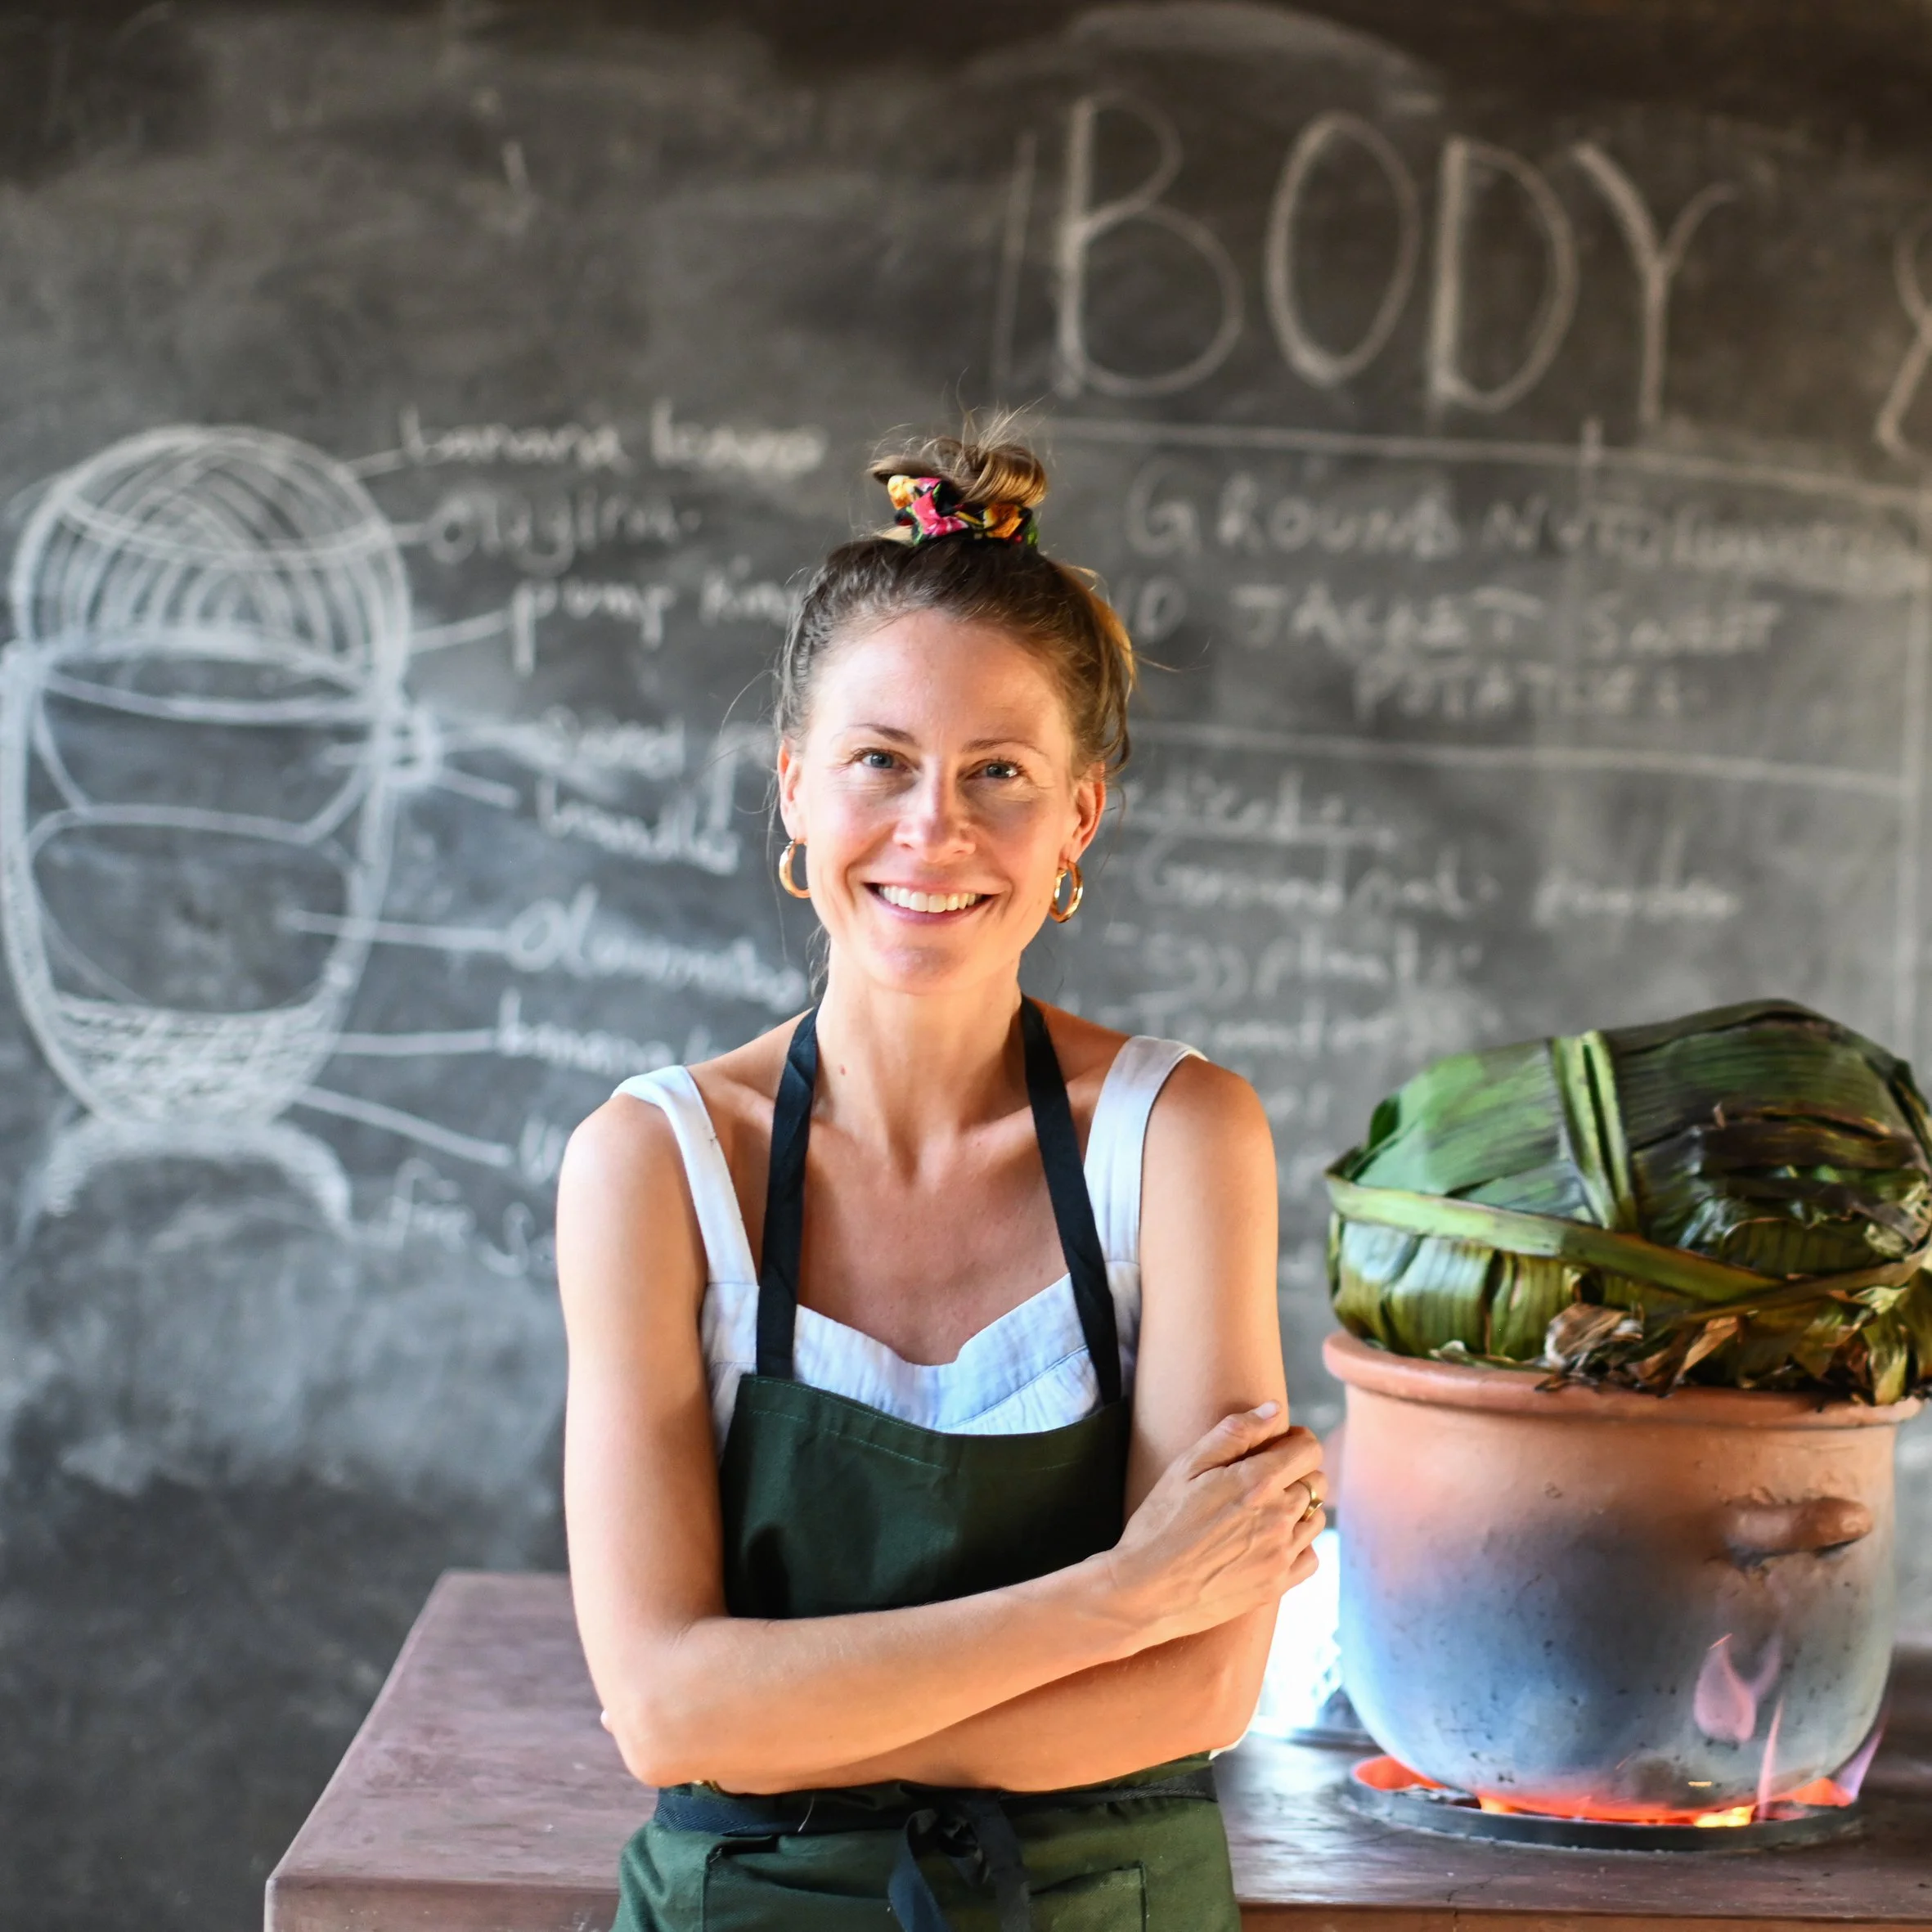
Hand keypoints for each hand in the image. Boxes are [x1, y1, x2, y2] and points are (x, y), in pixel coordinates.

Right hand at [1100, 1403, 1324, 1651]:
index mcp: (1258, 1481)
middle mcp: (1279, 1517)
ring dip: (1298, 1509)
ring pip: (1316, 1518)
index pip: (1309, 1449)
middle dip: (1297, 1473)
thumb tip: (1274, 1409)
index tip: (1277, 1445)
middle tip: (1264, 1480)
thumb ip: (1235, 1432)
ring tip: (1262, 1513)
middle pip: (1317, 1482)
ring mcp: (1281, 1554)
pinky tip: (1269, 1543)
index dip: (1296, 1440)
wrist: (1146, 1589)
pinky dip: (1297, 1546)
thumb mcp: (1187, 1465)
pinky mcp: (1278, 1584)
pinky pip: (1310, 1556)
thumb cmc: (1161, 1522)